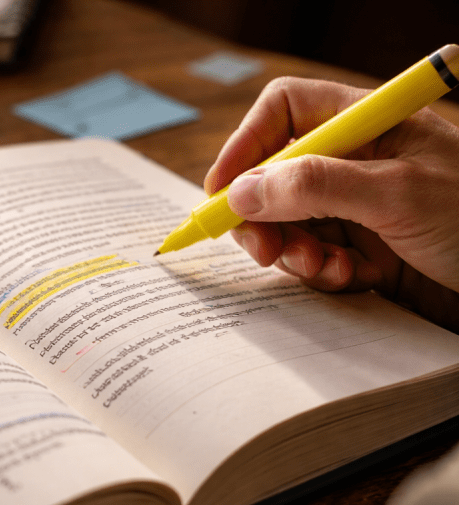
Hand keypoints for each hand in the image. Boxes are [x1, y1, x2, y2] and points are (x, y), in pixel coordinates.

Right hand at [205, 77, 458, 330]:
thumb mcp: (396, 194)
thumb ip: (314, 187)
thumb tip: (240, 192)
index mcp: (367, 124)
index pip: (284, 113)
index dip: (245, 146)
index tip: (221, 193)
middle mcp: (357, 160)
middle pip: (274, 175)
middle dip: (262, 215)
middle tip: (263, 250)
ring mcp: (360, 205)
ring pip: (290, 222)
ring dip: (295, 250)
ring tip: (321, 266)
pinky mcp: (365, 247)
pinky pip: (317, 256)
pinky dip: (323, 272)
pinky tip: (351, 277)